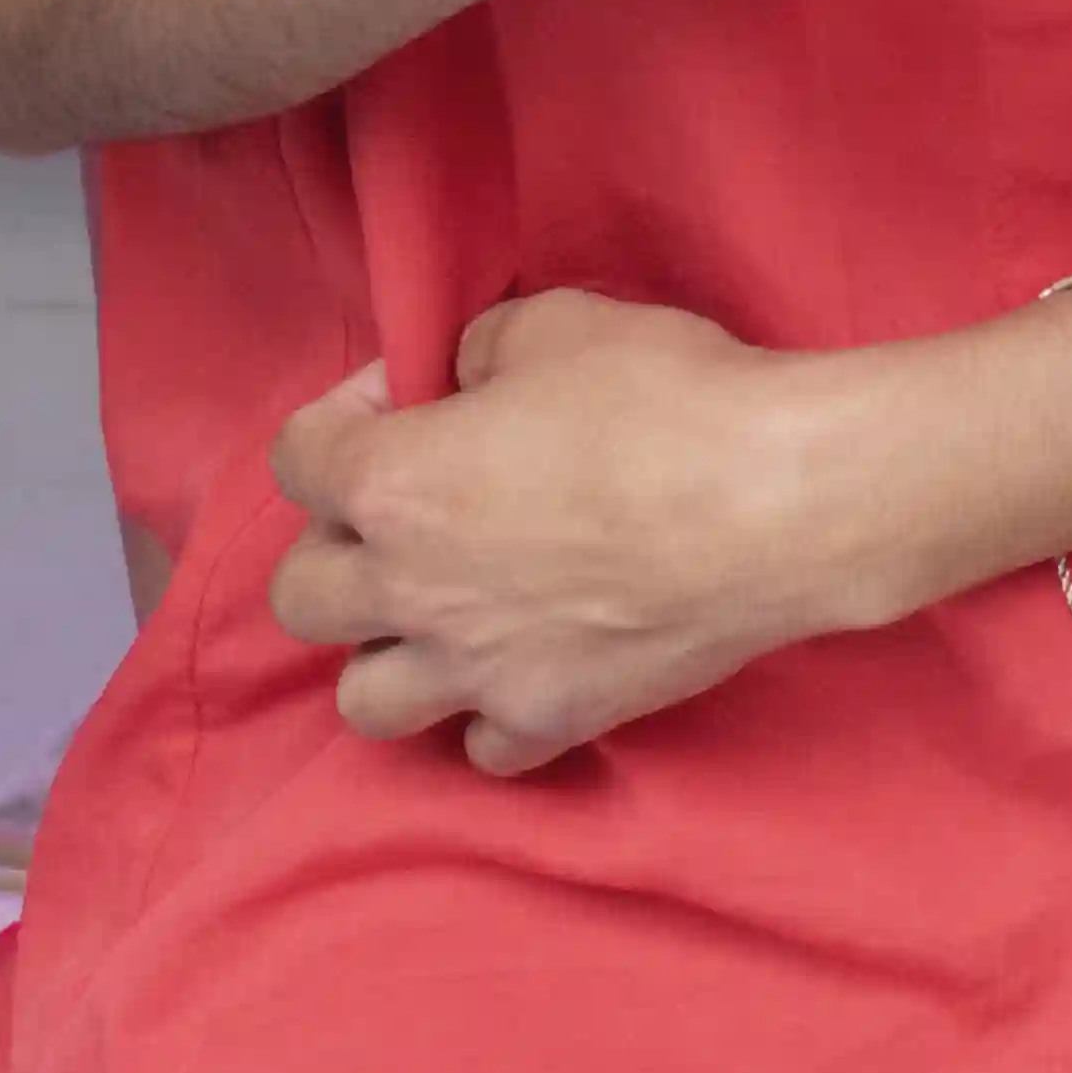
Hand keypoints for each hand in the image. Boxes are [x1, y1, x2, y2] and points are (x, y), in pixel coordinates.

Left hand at [269, 291, 880, 772]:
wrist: (777, 504)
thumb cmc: (665, 399)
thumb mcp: (556, 325)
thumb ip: (481, 352)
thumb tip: (467, 380)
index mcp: (395, 485)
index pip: (294, 459)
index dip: (343, 417)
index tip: (408, 396)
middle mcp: (411, 590)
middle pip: (301, 595)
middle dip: (337, 547)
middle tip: (407, 514)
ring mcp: (477, 671)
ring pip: (364, 698)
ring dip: (387, 652)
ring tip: (441, 615)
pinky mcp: (550, 720)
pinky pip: (479, 747)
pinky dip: (487, 713)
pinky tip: (524, 667)